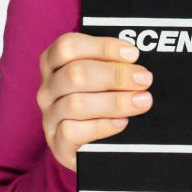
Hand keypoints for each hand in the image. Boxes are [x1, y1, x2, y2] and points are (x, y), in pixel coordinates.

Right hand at [36, 33, 152, 171]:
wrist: (98, 146)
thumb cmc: (104, 103)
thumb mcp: (105, 78)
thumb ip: (114, 65)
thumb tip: (136, 61)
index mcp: (54, 64)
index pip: (68, 46)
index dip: (103, 47)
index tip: (132, 54)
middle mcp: (48, 89)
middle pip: (75, 73)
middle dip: (115, 75)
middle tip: (144, 79)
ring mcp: (50, 117)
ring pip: (75, 104)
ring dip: (115, 101)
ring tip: (141, 101)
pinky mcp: (57, 144)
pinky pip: (72, 132)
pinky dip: (101, 126)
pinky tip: (121, 123)